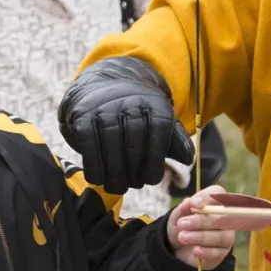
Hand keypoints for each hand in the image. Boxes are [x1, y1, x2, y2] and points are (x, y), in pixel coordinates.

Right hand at [58, 57, 193, 193]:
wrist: (102, 83)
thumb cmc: (135, 111)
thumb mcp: (158, 118)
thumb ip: (174, 139)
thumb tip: (188, 159)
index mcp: (154, 104)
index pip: (158, 136)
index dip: (154, 163)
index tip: (151, 179)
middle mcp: (129, 104)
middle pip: (134, 146)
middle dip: (134, 172)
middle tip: (133, 185)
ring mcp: (104, 109)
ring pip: (111, 149)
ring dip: (114, 175)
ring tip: (117, 187)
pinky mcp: (83, 116)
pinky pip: (90, 147)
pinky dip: (94, 167)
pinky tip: (99, 178)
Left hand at [167, 185, 254, 268]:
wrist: (178, 245)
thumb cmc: (182, 224)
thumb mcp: (178, 215)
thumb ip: (184, 207)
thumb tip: (189, 202)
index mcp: (214, 201)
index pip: (218, 193)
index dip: (208, 198)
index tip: (194, 205)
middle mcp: (224, 217)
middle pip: (221, 217)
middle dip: (200, 221)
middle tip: (181, 224)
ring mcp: (226, 235)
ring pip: (221, 237)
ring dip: (201, 237)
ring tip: (182, 237)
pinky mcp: (222, 252)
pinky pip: (218, 252)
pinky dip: (206, 251)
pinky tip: (195, 250)